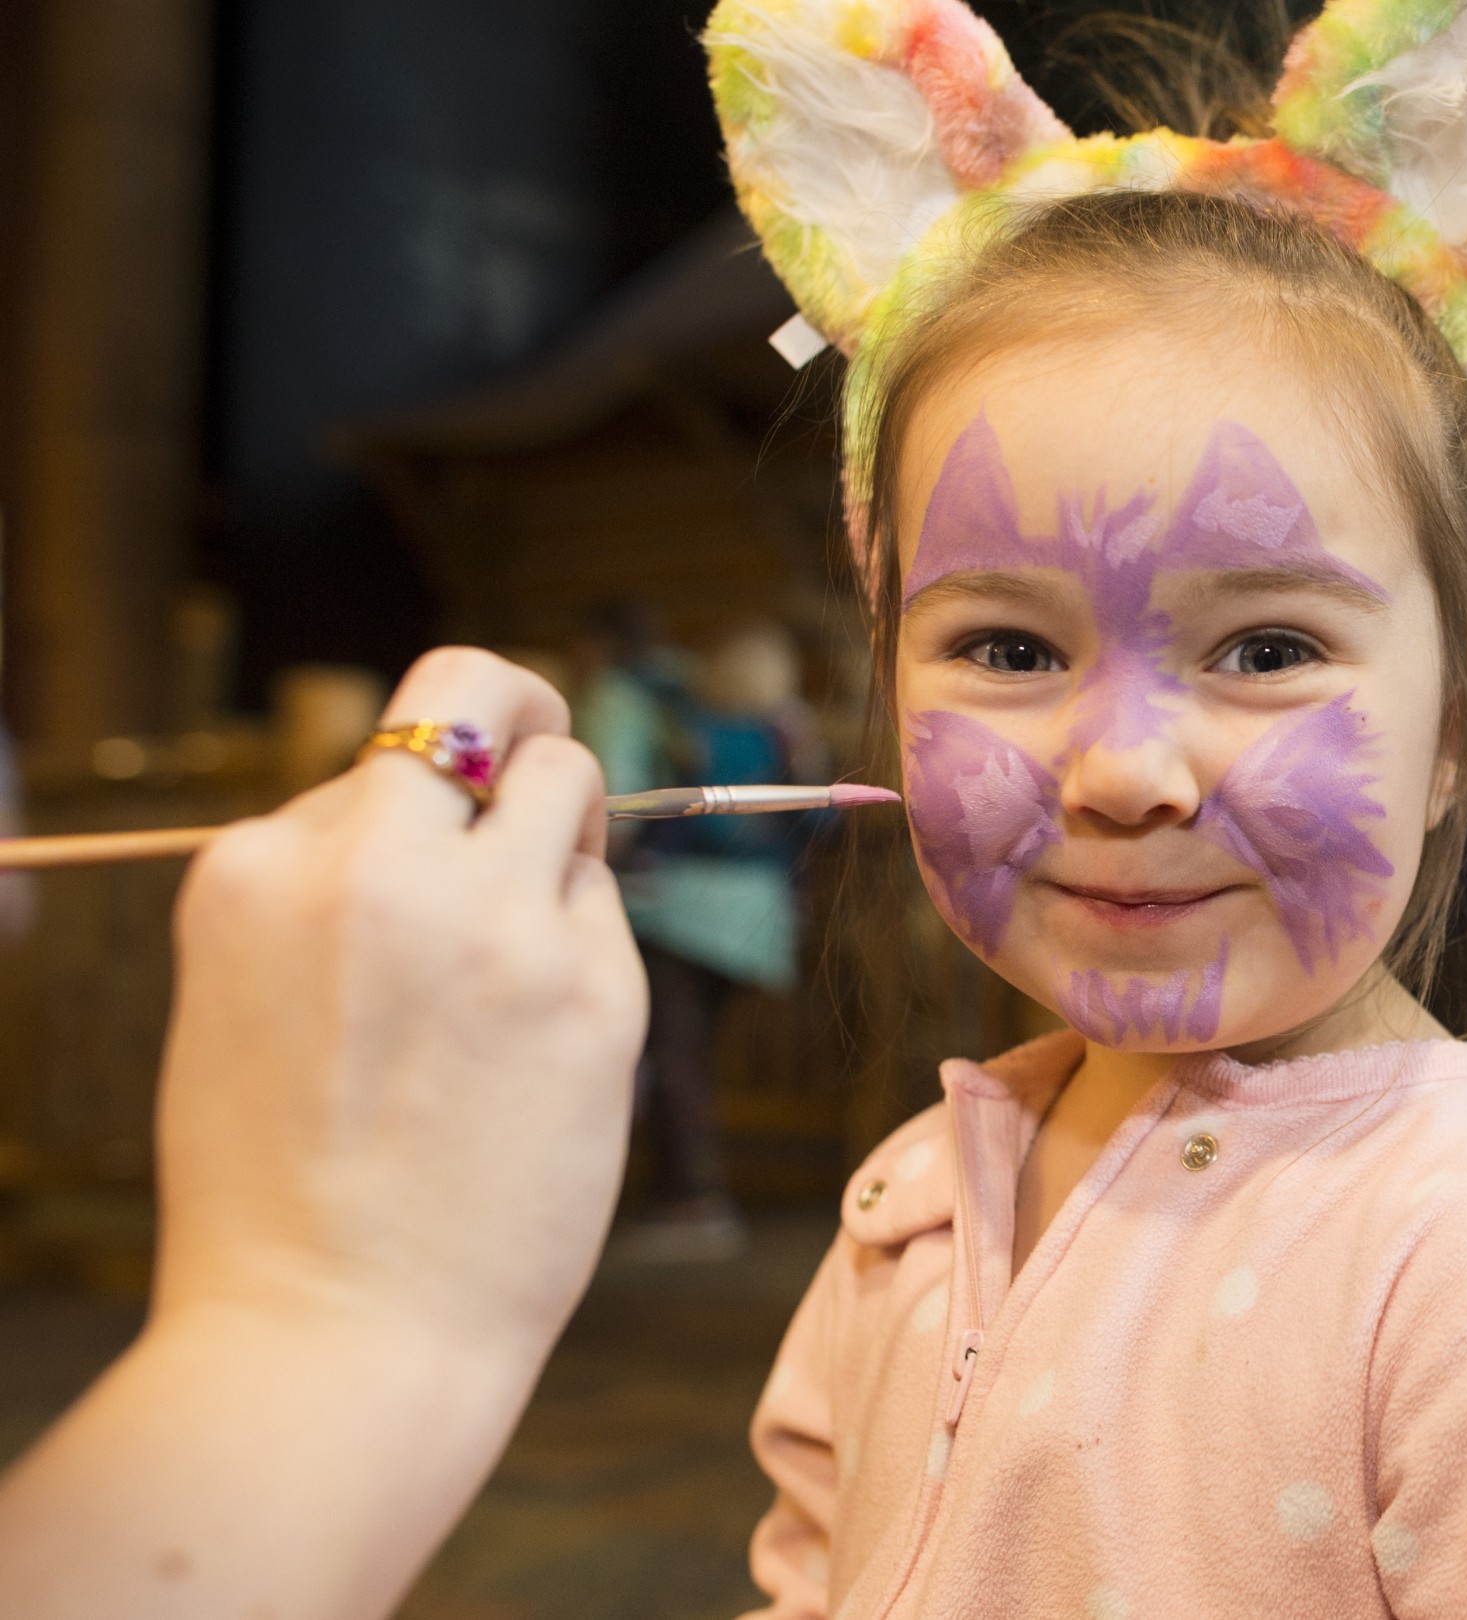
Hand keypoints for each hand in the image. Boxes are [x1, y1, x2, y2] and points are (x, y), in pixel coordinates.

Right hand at [153, 645, 645, 1371]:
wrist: (333, 1337)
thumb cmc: (285, 1191)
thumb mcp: (248, 997)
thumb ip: (335, 891)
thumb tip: (437, 809)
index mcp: (262, 867)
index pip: (391, 738)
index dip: (442, 770)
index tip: (470, 800)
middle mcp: (379, 867)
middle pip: (487, 694)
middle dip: (525, 732)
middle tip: (545, 802)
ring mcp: (495, 921)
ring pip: (572, 785)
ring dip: (564, 842)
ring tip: (520, 961)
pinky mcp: (593, 988)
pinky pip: (607, 911)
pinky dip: (588, 949)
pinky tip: (539, 1046)